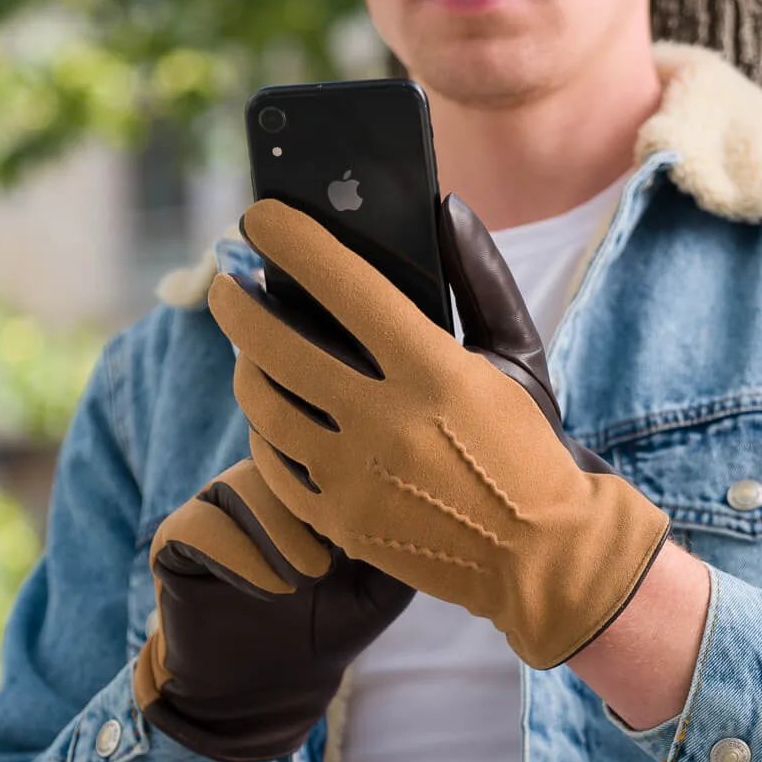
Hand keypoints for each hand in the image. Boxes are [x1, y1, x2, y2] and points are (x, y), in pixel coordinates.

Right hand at [134, 459, 413, 761]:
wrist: (263, 690)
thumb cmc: (326, 632)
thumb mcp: (377, 593)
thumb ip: (400, 549)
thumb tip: (435, 509)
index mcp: (307, 488)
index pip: (324, 450)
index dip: (348, 472)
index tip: (372, 517)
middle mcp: (262, 488)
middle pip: (280, 457)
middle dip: (311, 501)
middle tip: (335, 560)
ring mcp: (217, 510)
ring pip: (239, 484)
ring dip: (276, 531)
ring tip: (303, 580)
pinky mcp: (177, 539)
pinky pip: (197, 524)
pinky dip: (234, 554)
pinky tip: (267, 589)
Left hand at [209, 196, 669, 670]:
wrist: (536, 554)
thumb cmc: (527, 446)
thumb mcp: (519, 357)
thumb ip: (482, 278)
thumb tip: (444, 208)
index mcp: (434, 372)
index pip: (347, 287)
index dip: (294, 243)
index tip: (259, 217)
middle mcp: (386, 423)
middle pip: (280, 348)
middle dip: (238, 304)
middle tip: (225, 282)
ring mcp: (356, 478)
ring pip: (266, 408)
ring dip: (246, 368)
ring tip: (248, 352)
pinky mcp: (341, 523)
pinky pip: (276, 467)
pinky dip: (265, 433)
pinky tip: (272, 417)